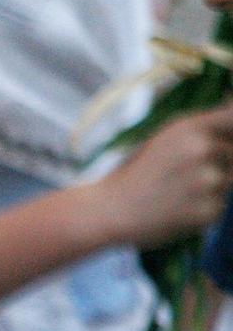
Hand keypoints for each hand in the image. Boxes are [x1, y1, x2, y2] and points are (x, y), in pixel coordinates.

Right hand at [99, 103, 232, 249]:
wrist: (109, 210)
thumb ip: (200, 130)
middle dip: (220, 163)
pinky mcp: (210, 210)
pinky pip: (220, 205)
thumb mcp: (162, 139)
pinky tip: (177, 209)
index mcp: (190, 128)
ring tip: (178, 193)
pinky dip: (204, 208)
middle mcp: (203, 149)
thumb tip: (230, 120)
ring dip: (212, 187)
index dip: (229, 132)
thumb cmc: (134, 173)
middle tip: (186, 175)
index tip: (223, 140)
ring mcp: (209, 181)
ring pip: (229, 181)